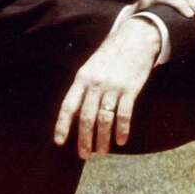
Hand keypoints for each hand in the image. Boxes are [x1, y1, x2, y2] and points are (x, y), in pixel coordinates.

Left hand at [53, 18, 158, 158]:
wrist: (135, 39)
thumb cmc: (110, 56)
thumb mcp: (91, 67)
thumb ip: (83, 88)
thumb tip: (74, 114)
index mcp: (82, 78)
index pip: (68, 105)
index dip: (62, 125)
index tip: (59, 142)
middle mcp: (95, 83)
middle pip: (86, 117)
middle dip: (84, 139)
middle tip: (84, 154)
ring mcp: (113, 86)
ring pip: (104, 119)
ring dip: (102, 139)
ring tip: (101, 151)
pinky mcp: (130, 89)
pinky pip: (124, 114)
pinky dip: (122, 130)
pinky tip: (121, 140)